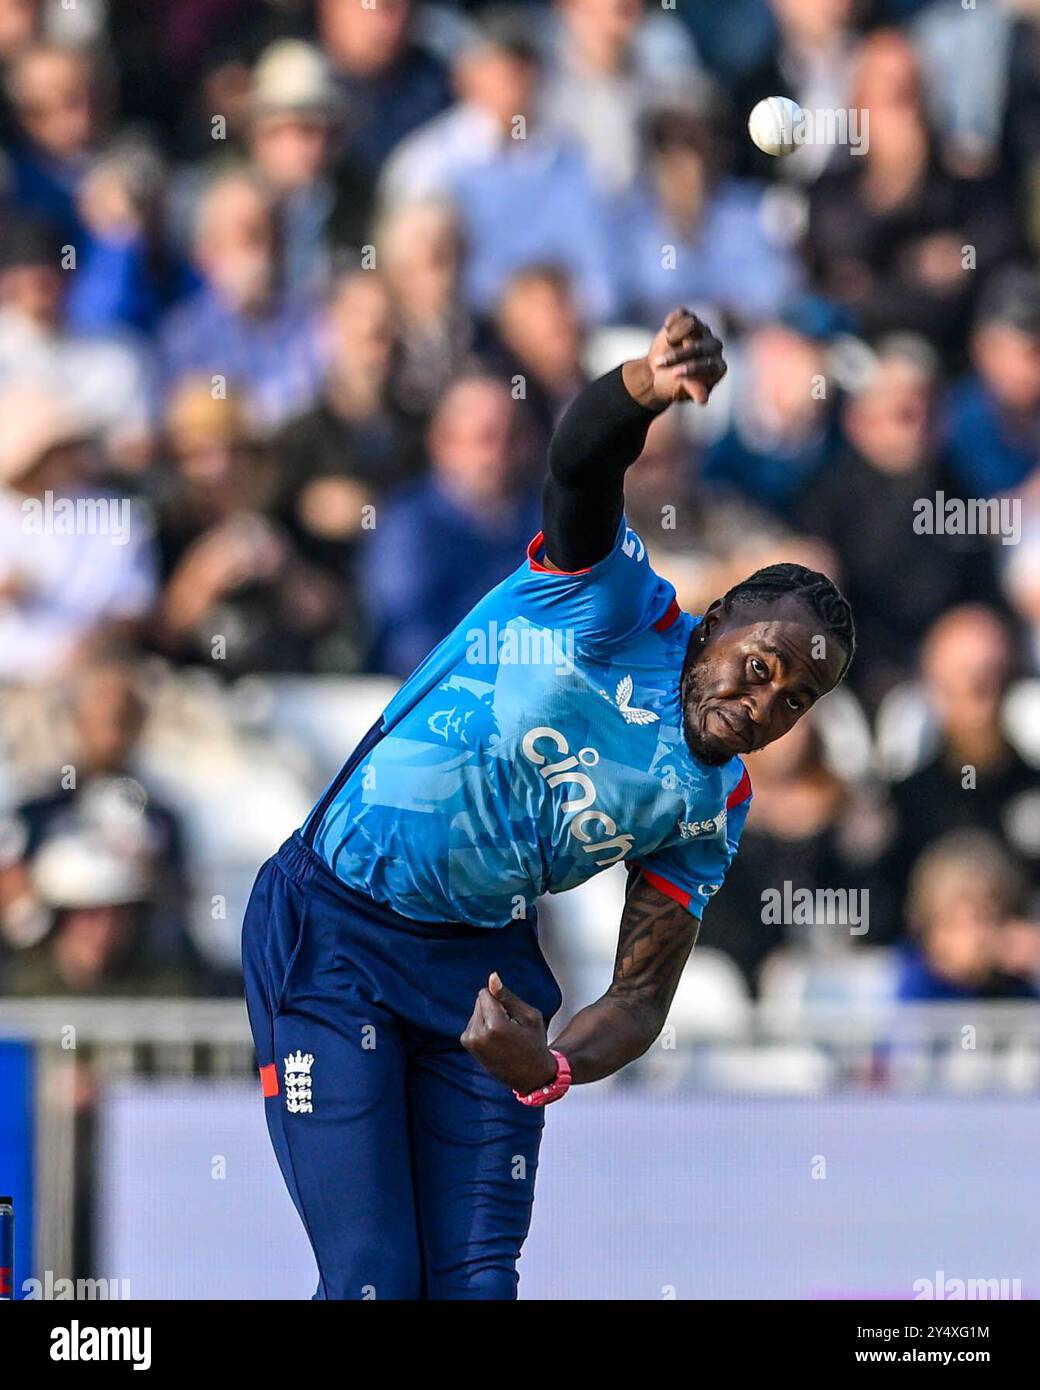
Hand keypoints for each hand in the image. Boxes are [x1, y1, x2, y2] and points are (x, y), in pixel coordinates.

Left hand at [460, 972, 555, 1093]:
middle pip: (479, 1002)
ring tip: (504, 1035)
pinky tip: (496, 1040)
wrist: (532, 1075)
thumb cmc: (534, 1043)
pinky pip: (472, 1023)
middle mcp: (478, 1034)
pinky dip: (482, 1027)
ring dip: (487, 1018)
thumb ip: (507, 996)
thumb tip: (492, 977)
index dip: (499, 999)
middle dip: (493, 1008)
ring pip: (476, 1012)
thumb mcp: (528, 1015)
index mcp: (495, 1025)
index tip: (512, 1013)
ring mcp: (471, 1042)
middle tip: (510, 1026)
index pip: (485, 993)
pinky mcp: (469, 1046)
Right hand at [625, 307, 726, 409]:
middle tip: (659, 363)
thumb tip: (703, 400)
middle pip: (698, 347)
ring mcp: (703, 332)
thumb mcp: (682, 388)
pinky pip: (681, 314)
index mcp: (717, 367)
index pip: (708, 364)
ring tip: (666, 343)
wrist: (659, 370)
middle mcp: (714, 347)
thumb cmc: (673, 383)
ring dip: (674, 335)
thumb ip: (694, 389)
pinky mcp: (690, 320)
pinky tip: (667, 327)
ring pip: (691, 324)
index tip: (675, 374)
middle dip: (677, 356)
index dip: (691, 368)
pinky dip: (673, 320)